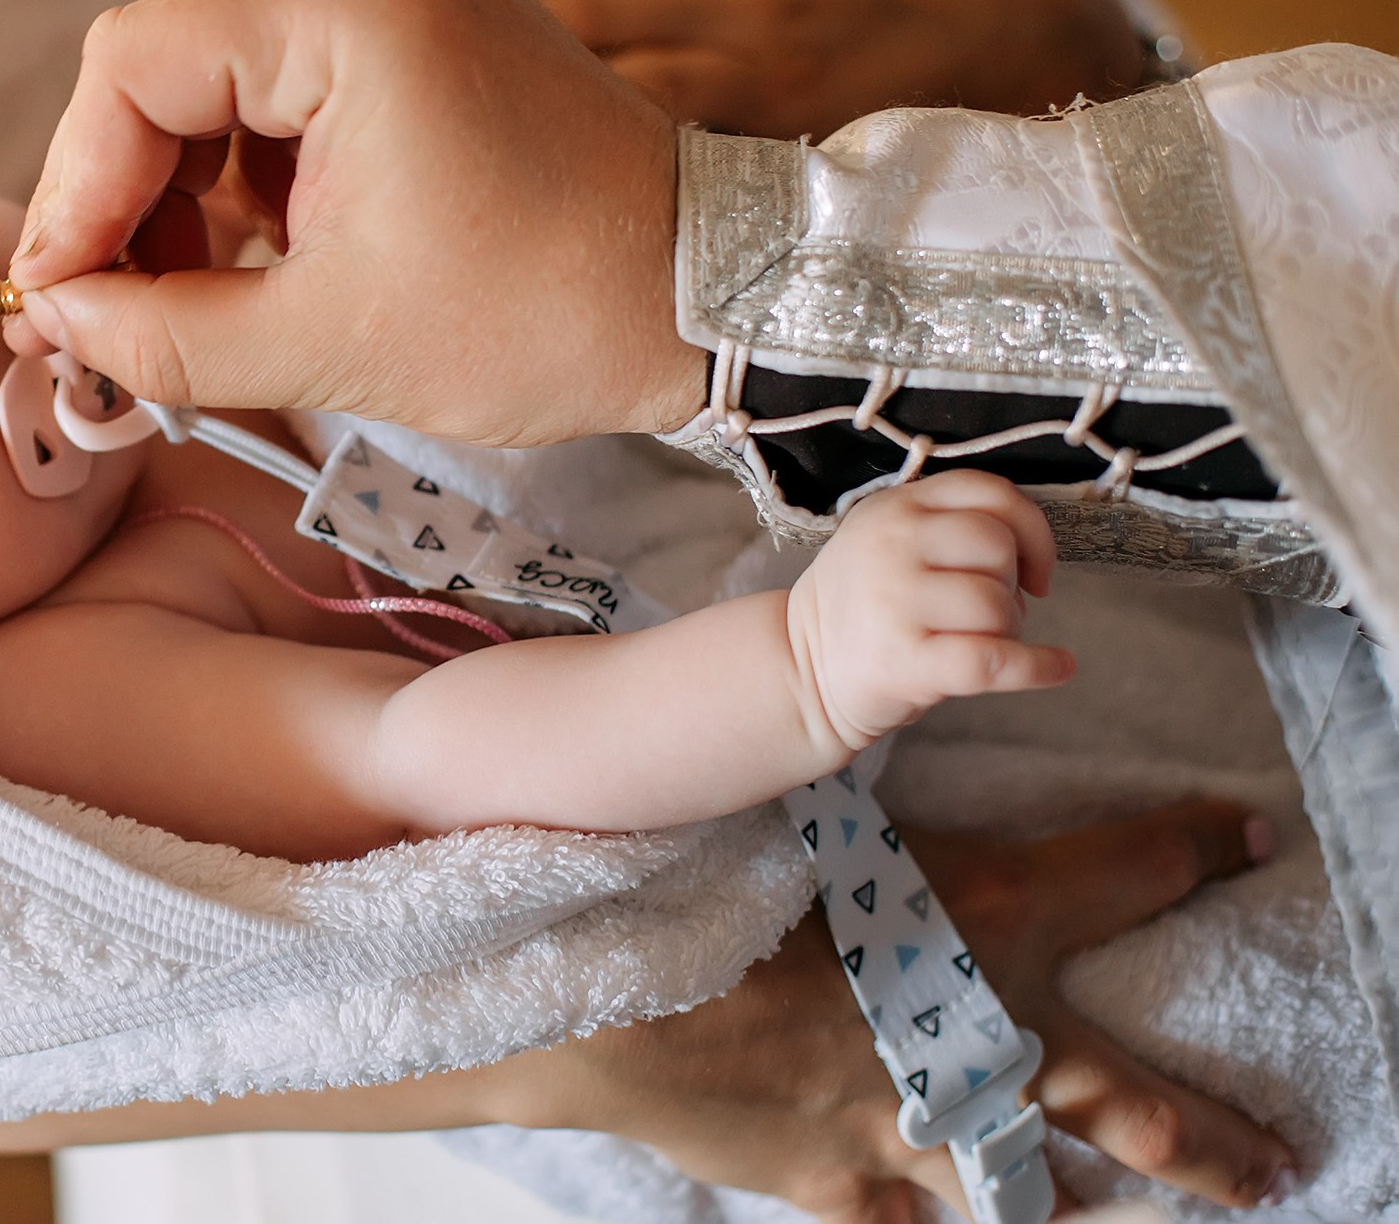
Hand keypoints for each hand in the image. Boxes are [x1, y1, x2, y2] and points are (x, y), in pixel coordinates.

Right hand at [7, 0, 706, 445]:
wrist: (714, 297)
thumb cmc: (550, 311)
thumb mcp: (329, 342)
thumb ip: (163, 334)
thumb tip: (57, 322)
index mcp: (350, 4)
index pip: (135, 64)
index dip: (75, 187)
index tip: (59, 296)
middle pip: (171, 64)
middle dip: (127, 200)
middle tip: (107, 317)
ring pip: (223, 83)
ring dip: (186, 198)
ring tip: (192, 308)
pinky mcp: (428, 29)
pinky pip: (289, 91)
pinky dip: (254, 182)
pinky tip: (260, 266)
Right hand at [559, 800, 1292, 1222]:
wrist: (633, 991)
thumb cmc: (724, 878)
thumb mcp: (820, 816)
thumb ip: (878, 809)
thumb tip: (878, 737)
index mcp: (988, 920)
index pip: (1124, 871)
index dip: (1195, 848)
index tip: (1250, 836)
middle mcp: (984, 1035)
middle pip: (1136, 1105)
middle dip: (1218, 1141)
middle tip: (1281, 1164)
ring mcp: (925, 1124)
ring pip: (1039, 1185)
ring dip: (1088, 1201)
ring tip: (1128, 1219)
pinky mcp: (850, 1179)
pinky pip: (906, 1216)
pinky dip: (916, 1213)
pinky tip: (925, 1216)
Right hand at [786, 473, 1077, 754]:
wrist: (803, 670)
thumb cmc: (868, 606)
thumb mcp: (891, 542)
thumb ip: (949, 525)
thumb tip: (1034, 555)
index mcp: (894, 507)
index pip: (989, 492)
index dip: (1031, 528)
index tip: (1035, 566)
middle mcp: (890, 544)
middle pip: (998, 546)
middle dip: (1012, 582)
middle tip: (988, 609)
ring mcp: (893, 602)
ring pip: (997, 605)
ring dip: (1008, 628)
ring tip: (978, 640)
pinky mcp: (904, 661)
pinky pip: (996, 660)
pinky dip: (1039, 667)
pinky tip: (1056, 667)